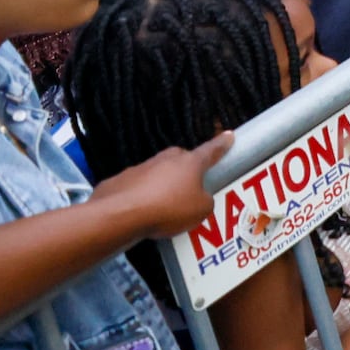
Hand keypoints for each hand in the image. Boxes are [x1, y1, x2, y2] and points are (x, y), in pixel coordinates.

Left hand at [95, 132, 237, 242]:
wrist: (121, 214)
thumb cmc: (168, 208)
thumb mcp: (200, 210)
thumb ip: (205, 201)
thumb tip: (199, 198)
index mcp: (190, 163)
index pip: (211, 150)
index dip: (222, 144)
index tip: (229, 134)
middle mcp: (166, 159)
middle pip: (181, 159)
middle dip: (187, 168)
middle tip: (191, 184)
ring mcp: (141, 167)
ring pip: (158, 173)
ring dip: (162, 184)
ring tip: (163, 205)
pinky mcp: (121, 180)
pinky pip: (138, 186)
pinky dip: (142, 196)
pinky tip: (141, 211)